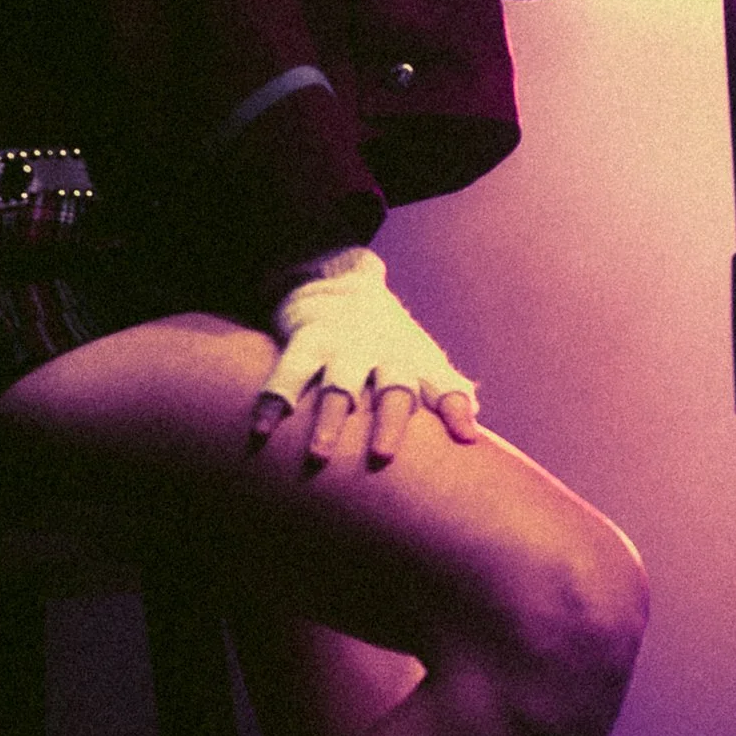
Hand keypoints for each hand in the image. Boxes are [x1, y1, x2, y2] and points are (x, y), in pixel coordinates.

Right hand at [252, 247, 481, 466]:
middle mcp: (383, 351)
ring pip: (339, 384)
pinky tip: (262, 431)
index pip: (442, 385)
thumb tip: (473, 437)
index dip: (455, 408)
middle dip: (388, 420)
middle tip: (380, 456)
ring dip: (329, 419)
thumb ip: (446, 392)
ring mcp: (344, 344)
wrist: (335, 279)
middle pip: (392, 387)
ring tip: (318, 456)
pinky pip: (289, 372)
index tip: (466, 437)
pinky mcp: (307, 337)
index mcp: (414, 359)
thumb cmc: (384, 337)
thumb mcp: (418, 358)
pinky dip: (274, 402)